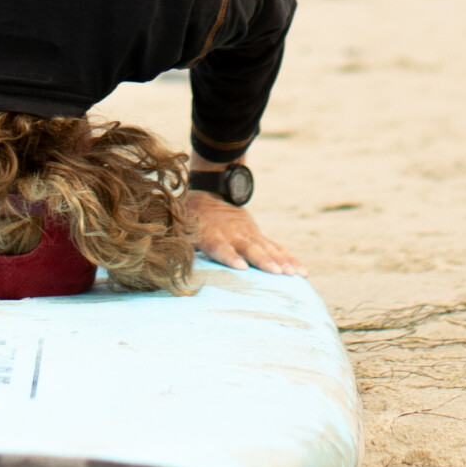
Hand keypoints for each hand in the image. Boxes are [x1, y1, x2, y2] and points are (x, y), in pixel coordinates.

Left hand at [185, 191, 300, 274]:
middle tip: (278, 273)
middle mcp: (233, 234)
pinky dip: (290, 259)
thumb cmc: (191, 217)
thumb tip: (163, 260)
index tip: (241, 267)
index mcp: (211, 233)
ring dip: (281, 261)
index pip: (220, 246)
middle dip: (263, 261)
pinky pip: (277, 248)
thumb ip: (177, 244)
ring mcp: (249, 234)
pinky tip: (302, 272)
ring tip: (294, 275)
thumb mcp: (180, 227)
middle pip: (250, 248)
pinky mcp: (258, 235)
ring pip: (267, 248)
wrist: (210, 191)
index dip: (230, 256)